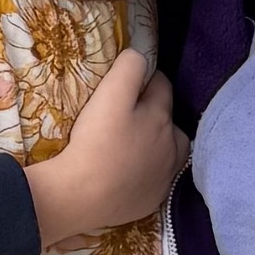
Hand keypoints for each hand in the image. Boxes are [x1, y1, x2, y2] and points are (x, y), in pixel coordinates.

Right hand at [25, 48, 186, 246]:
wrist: (81, 196)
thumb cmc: (95, 142)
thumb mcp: (110, 94)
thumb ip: (129, 67)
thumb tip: (140, 56)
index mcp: (163, 117)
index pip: (161, 85)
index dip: (144, 80)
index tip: (124, 85)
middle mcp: (173, 146)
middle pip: (168, 119)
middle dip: (153, 112)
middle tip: (124, 116)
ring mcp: (165, 177)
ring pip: (168, 151)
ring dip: (156, 144)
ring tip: (131, 145)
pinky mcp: (153, 199)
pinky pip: (155, 179)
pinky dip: (146, 173)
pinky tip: (126, 173)